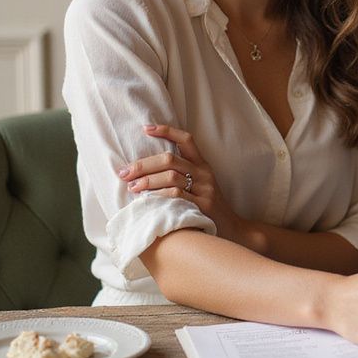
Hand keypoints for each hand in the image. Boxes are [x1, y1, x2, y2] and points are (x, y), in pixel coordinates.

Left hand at [117, 124, 248, 246]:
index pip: (186, 139)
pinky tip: (146, 200)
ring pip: (171, 176)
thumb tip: (145, 170)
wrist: (232, 229)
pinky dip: (158, 196)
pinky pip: (176, 195)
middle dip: (144, 164)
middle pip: (170, 159)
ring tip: (132, 187)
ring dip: (147, 181)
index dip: (166, 131)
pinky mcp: (202, 205)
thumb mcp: (200, 186)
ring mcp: (204, 189)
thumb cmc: (207, 208)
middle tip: (125, 172)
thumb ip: (181, 175)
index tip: (146, 128)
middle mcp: (204, 174)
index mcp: (203, 165)